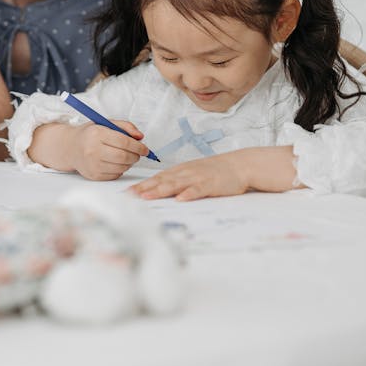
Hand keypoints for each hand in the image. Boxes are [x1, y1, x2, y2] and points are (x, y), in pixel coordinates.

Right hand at [71, 121, 151, 180]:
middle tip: (138, 154)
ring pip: (122, 167)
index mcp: (96, 134)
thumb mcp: (105, 123)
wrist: (70, 147)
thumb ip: (125, 126)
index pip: (124, 141)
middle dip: (136, 156)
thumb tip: (140, 137)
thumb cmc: (90, 135)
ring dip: (129, 163)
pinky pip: (116, 175)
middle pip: (124, 156)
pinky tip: (116, 162)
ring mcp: (92, 164)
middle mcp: (92, 150)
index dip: (138, 146)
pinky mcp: (94, 175)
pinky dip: (121, 169)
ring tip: (126, 156)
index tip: (145, 149)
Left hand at [129, 152, 250, 200]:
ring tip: (146, 197)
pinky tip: (180, 199)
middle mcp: (185, 173)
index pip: (156, 179)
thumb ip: (176, 181)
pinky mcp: (211, 184)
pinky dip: (189, 194)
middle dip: (143, 189)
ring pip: (175, 184)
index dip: (140, 186)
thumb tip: (159, 191)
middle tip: (128, 197)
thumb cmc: (214, 171)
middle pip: (160, 181)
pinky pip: (198, 189)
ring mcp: (197, 178)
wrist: (238, 165)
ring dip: (159, 190)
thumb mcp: (192, 174)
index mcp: (179, 171)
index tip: (126, 193)